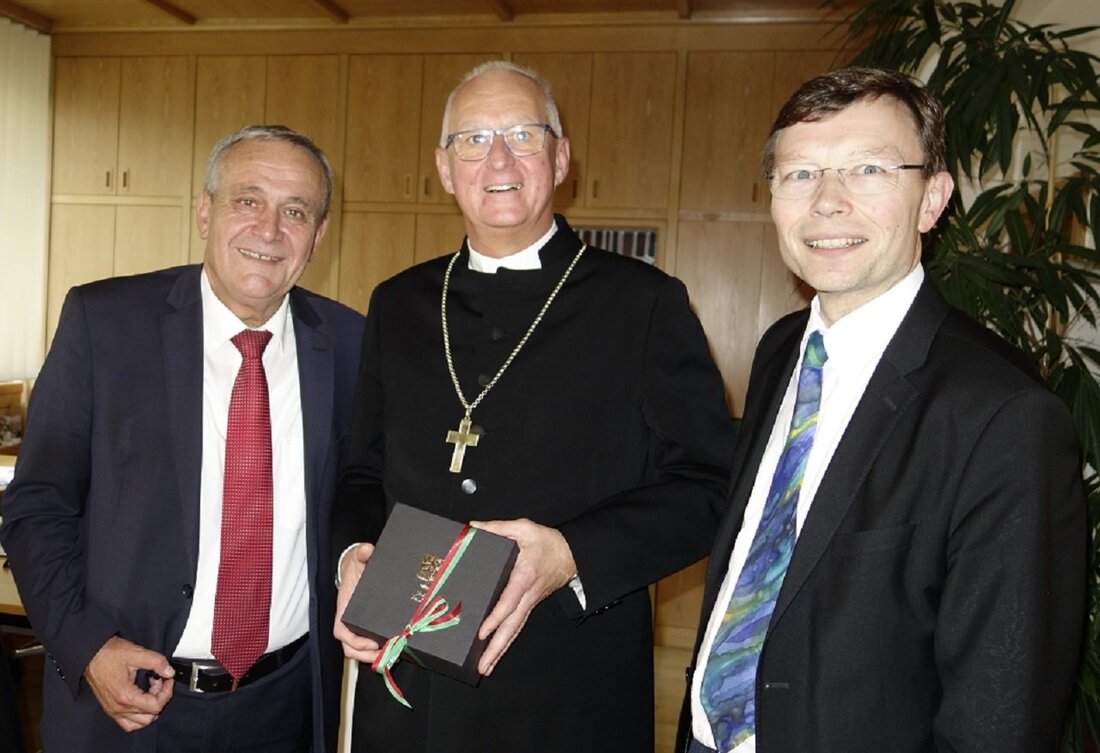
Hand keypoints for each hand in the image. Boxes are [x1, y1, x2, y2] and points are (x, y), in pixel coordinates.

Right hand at [83, 636, 173, 731]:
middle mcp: (118, 708)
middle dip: (160, 698)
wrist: (90, 655)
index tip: (167, 679)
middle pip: (150, 715)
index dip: (166, 692)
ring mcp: (113, 710)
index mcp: (125, 696)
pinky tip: (142, 700)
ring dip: (150, 709)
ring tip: (150, 690)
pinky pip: (127, 723)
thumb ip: (157, 662)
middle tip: (158, 682)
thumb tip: (169, 672)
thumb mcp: (137, 654)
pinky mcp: (110, 708)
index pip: (155, 706)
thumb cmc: (109, 654)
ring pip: (140, 723)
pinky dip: (138, 716)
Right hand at [333, 542, 381, 663]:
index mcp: (344, 607)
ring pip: (358, 650)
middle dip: (365, 655)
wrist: (359, 567)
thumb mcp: (359, 557)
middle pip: (350, 647)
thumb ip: (362, 553)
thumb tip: (367, 550)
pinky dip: (378, 651)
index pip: (341, 631)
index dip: (354, 641)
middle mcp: (348, 620)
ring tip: (391, 656)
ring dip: (372, 657)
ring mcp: (356, 626)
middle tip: (384, 655)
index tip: (371, 643)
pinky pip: (368, 644)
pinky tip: (394, 650)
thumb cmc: (357, 565)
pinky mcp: (367, 626)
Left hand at [471, 518, 576, 675]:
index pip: (509, 601)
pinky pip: (517, 627)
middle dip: (496, 647)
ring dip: (500, 651)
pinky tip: (496, 654)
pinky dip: (506, 643)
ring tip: (485, 668)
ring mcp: (529, 604)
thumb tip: (472, 528)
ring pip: (514, 631)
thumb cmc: (546, 542)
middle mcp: (527, 595)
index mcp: (524, 576)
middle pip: (511, 626)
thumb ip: (498, 528)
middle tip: (482, 666)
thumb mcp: (523, 528)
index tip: (483, 631)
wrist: (570, 554)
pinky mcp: (528, 606)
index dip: (496, 617)